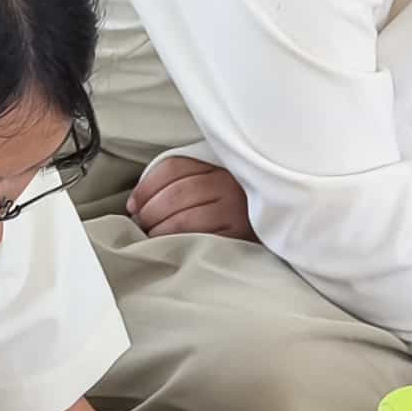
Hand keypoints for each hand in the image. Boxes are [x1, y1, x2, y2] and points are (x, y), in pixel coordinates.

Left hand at [127, 154, 254, 241]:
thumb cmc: (234, 208)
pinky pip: (198, 238)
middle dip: (149, 210)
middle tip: (140, 224)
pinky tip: (168, 245)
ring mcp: (235, 211)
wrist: (278, 226)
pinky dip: (176, 242)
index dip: (146, 186)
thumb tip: (138, 203)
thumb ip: (185, 182)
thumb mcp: (214, 184)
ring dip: (159, 229)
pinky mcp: (239, 236)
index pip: (173, 168)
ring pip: (183, 218)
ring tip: (151, 236)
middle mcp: (229, 184)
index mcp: (219, 165)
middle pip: (175, 193)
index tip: (133, 204)